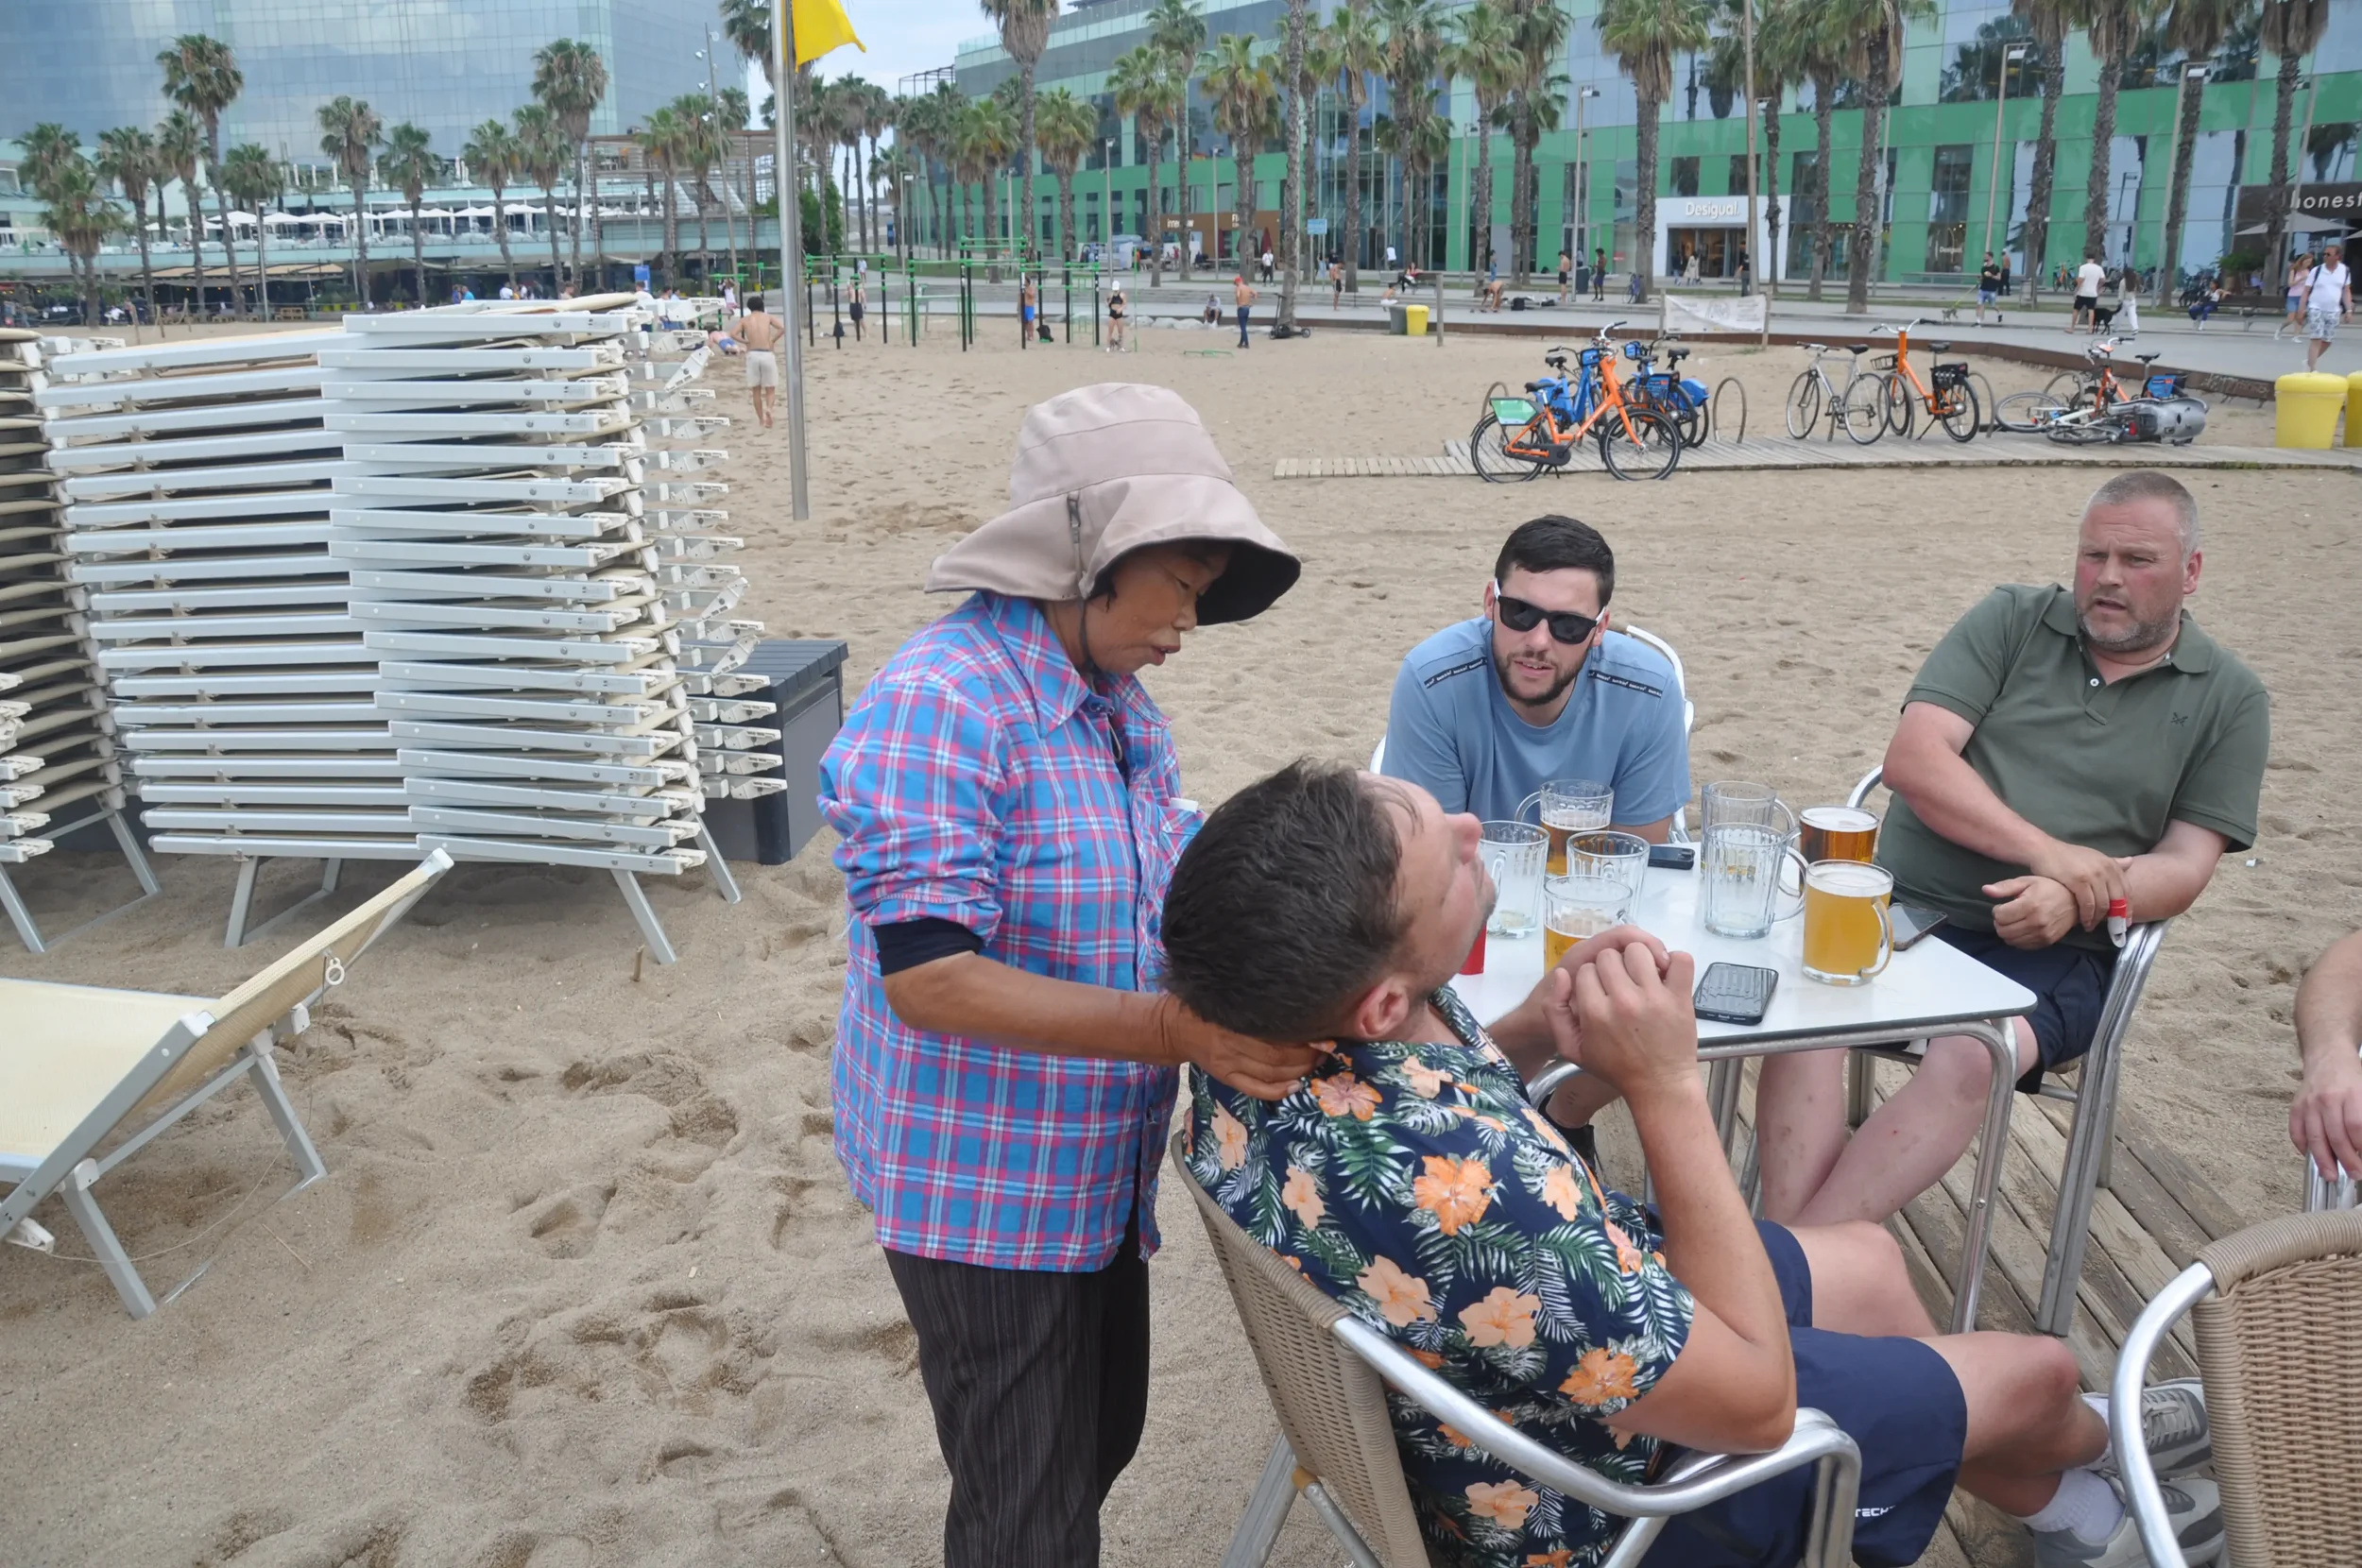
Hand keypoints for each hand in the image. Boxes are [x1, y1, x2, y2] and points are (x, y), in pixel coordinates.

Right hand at [1163, 998, 1324, 1100]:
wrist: (1175, 1028)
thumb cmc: (1207, 1007)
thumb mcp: (1228, 998)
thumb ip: (1257, 1005)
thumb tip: (1297, 1009)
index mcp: (1234, 1019)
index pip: (1276, 1032)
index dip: (1303, 1036)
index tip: (1321, 1031)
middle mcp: (1231, 1043)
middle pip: (1277, 1055)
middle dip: (1306, 1055)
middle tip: (1323, 1049)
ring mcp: (1228, 1064)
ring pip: (1271, 1073)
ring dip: (1298, 1071)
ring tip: (1315, 1063)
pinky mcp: (1225, 1078)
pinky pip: (1255, 1089)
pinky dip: (1278, 1091)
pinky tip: (1295, 1086)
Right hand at [1537, 924, 1670, 1065]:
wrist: (1659, 1085)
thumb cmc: (1615, 1068)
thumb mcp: (1572, 1049)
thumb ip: (1555, 1011)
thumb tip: (1561, 974)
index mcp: (1595, 1012)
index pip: (1586, 969)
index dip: (1591, 979)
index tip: (1600, 993)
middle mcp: (1623, 1000)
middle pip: (1609, 956)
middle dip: (1611, 967)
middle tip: (1620, 985)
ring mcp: (1655, 997)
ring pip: (1638, 950)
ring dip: (1638, 960)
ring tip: (1641, 978)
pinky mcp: (1680, 997)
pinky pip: (1679, 959)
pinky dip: (1673, 960)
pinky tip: (1665, 974)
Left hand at [1983, 875, 2078, 948]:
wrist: (2076, 901)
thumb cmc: (2049, 888)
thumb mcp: (2026, 882)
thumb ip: (2004, 887)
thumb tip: (1985, 890)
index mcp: (2030, 905)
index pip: (1999, 916)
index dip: (1997, 910)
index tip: (2004, 905)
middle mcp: (2036, 922)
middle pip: (2002, 931)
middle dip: (2000, 922)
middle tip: (2008, 914)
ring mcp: (2042, 934)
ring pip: (2010, 940)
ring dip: (2008, 931)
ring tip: (2015, 920)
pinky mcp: (2046, 942)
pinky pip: (2022, 946)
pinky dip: (2018, 939)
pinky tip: (2023, 928)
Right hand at [2024, 839, 2126, 928]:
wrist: (2044, 850)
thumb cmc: (2067, 856)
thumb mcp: (2093, 857)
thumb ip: (2112, 862)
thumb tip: (2131, 862)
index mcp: (2111, 864)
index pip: (2126, 890)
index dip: (2127, 908)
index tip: (2125, 922)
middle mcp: (2105, 869)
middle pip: (2117, 899)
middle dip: (2116, 917)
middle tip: (2111, 929)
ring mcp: (2093, 875)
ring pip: (2103, 904)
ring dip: (2098, 919)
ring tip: (2092, 926)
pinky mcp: (2079, 881)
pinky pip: (2088, 905)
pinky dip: (2087, 916)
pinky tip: (2084, 922)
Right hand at [2291, 1055, 2361, 1180]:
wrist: (2328, 1056)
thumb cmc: (2352, 1077)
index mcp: (2351, 1094)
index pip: (2356, 1127)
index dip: (2360, 1148)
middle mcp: (2328, 1099)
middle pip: (2336, 1136)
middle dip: (2347, 1160)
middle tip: (2355, 1175)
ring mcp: (2309, 1104)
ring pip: (2315, 1138)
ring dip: (2323, 1160)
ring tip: (2331, 1175)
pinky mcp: (2296, 1106)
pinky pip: (2296, 1131)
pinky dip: (2302, 1147)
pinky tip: (2311, 1157)